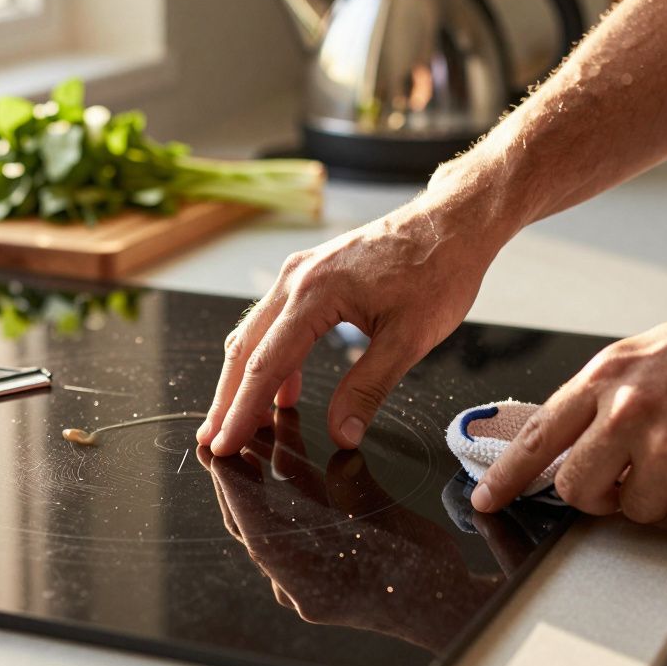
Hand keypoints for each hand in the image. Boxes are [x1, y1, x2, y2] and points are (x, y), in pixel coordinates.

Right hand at [197, 187, 504, 455]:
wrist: (452, 222)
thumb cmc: (438, 270)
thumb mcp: (410, 339)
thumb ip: (369, 388)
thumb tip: (341, 434)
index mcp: (314, 294)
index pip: (265, 364)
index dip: (242, 410)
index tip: (226, 443)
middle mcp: (296, 279)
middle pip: (245, 348)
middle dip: (227, 399)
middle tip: (214, 440)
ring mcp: (300, 273)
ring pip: (256, 334)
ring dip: (245, 380)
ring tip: (242, 422)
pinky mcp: (312, 274)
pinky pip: (277, 321)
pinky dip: (272, 357)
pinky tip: (286, 390)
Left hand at [198, 408, 502, 652]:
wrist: (450, 609)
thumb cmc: (423, 572)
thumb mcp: (385, 517)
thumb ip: (351, 484)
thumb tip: (336, 452)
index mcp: (306, 577)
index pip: (251, 523)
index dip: (230, 484)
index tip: (214, 448)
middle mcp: (297, 583)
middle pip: (253, 520)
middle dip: (240, 472)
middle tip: (224, 432)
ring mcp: (308, 581)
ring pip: (275, 518)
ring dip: (268, 474)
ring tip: (263, 427)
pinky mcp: (321, 573)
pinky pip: (295, 527)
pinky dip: (293, 490)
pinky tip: (293, 454)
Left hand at [474, 292, 666, 529]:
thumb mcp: (650, 353)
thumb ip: (607, 394)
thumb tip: (576, 434)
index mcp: (607, 376)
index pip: (539, 435)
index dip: (508, 475)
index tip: (489, 498)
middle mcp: (627, 411)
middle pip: (577, 488)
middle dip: (597, 498)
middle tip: (625, 484)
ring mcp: (666, 448)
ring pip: (633, 511)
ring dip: (659, 500)